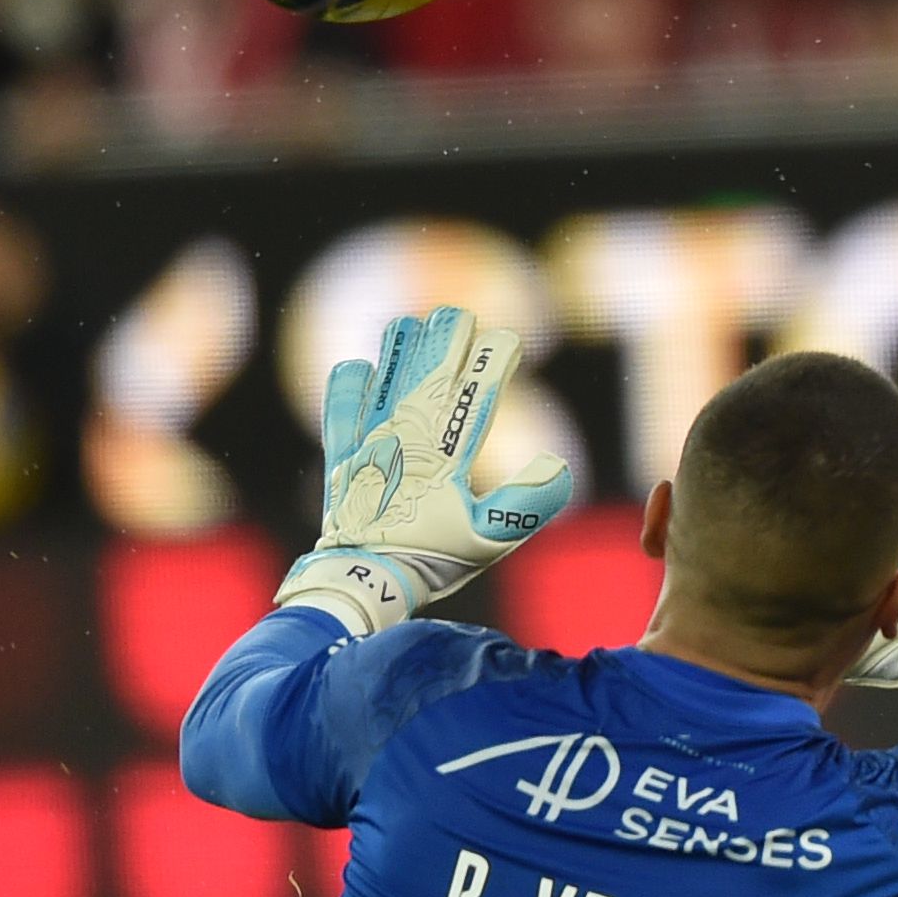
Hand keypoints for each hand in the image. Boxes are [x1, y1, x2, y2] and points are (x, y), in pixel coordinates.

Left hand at [279, 306, 575, 635]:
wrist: (362, 577)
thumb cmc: (431, 558)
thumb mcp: (490, 539)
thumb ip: (529, 503)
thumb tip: (555, 464)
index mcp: (449, 449)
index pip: (479, 385)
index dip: (496, 355)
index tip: (508, 342)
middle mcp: (409, 431)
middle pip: (433, 363)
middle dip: (451, 334)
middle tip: (464, 319)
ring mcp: (372, 436)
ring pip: (389, 370)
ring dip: (404, 344)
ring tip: (417, 324)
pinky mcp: (343, 449)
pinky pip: (342, 401)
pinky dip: (353, 380)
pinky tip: (362, 368)